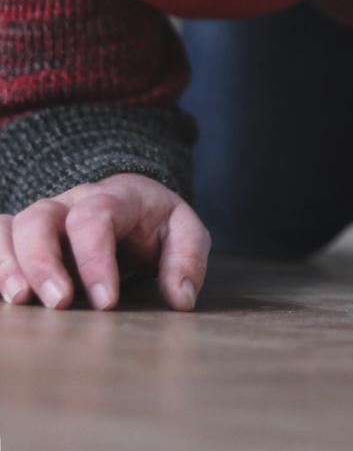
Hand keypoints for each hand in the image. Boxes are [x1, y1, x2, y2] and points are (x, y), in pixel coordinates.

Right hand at [0, 173, 210, 310]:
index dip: (96, 258)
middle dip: (44, 261)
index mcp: (115, 196)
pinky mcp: (25, 239)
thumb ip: (187, 259)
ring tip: (19, 302)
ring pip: (12, 227)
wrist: (133, 205)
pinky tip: (4, 296)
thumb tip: (180, 298)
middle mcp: (71, 203)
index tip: (106, 302)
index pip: (96, 215)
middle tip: (59, 303)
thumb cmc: (156, 224)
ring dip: (10, 264)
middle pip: (42, 216)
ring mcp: (45, 219)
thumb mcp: (184, 232)